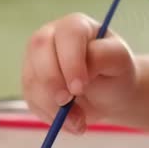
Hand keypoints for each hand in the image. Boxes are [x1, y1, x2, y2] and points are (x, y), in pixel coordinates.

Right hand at [22, 13, 137, 133]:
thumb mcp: (118, 61)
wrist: (107, 95)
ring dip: (53, 107)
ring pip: (32, 79)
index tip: (80, 88)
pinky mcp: (30, 84)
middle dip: (51, 81)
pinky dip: (49, 116)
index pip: (67, 35)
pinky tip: (69, 121)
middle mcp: (50, 37)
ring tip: (79, 121)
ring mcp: (35, 60)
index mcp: (74, 26)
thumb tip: (79, 71)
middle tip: (67, 104)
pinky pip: (31, 100)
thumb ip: (102, 56)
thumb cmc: (114, 72)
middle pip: (39, 49)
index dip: (71, 61)